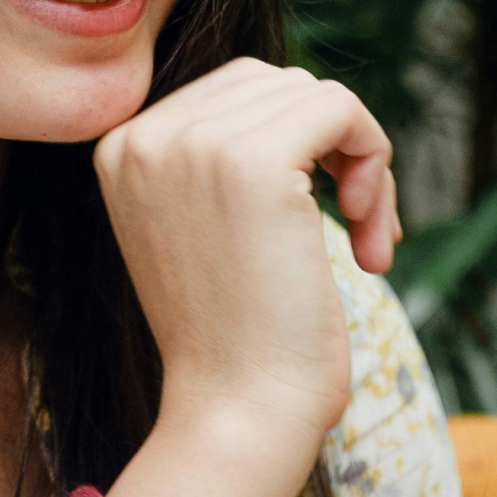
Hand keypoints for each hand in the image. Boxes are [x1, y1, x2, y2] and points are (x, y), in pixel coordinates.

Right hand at [95, 59, 397, 447]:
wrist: (236, 412)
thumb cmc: (237, 339)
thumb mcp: (203, 228)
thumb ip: (223, 158)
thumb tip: (301, 97)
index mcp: (122, 149)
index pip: (232, 90)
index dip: (296, 144)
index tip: (321, 220)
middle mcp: (144, 136)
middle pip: (275, 84)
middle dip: (330, 146)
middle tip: (358, 228)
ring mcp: (194, 144)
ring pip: (314, 94)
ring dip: (362, 163)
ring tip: (369, 239)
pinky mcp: (254, 162)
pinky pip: (342, 109)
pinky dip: (375, 160)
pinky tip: (370, 234)